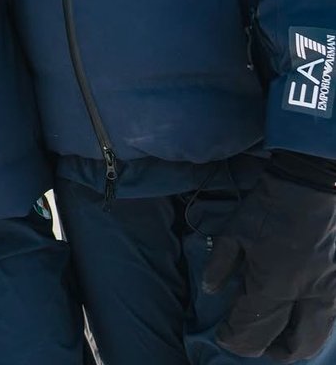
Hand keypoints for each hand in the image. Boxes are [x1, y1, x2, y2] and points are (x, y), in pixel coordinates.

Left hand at [202, 156, 335, 360]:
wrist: (310, 185)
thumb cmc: (269, 206)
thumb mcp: (234, 230)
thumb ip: (219, 264)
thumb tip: (211, 291)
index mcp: (275, 285)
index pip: (253, 328)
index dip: (234, 337)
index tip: (223, 335)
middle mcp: (306, 298)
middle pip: (289, 347)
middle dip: (265, 349)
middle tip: (249, 341)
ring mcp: (328, 295)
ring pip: (314, 341)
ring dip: (291, 346)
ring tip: (274, 338)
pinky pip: (327, 324)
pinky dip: (310, 332)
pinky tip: (296, 321)